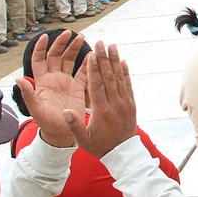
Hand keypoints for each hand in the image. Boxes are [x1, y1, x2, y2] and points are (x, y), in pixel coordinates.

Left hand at [14, 31, 88, 147]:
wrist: (62, 134)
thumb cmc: (47, 124)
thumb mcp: (36, 110)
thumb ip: (28, 94)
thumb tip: (18, 79)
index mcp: (42, 82)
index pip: (39, 60)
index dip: (41, 47)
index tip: (45, 36)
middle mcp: (54, 79)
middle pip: (56, 56)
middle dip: (61, 43)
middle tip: (69, 33)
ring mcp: (66, 82)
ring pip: (69, 61)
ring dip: (74, 49)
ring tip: (81, 38)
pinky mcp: (78, 88)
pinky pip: (83, 72)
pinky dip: (87, 63)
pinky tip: (92, 55)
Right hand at [63, 41, 136, 158]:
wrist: (122, 153)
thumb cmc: (99, 146)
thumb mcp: (83, 139)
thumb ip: (74, 125)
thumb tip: (65, 111)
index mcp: (101, 111)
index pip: (97, 85)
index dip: (94, 69)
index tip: (91, 54)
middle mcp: (115, 104)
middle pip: (109, 77)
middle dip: (104, 58)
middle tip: (100, 43)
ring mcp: (125, 103)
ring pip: (120, 78)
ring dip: (115, 61)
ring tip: (112, 46)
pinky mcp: (131, 104)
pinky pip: (128, 85)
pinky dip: (126, 72)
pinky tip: (123, 61)